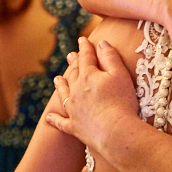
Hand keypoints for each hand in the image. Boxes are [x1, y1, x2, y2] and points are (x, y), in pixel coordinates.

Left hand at [47, 38, 138, 152]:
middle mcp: (76, 91)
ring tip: (57, 79)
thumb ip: (110, 57)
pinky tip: (49, 117)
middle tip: (70, 56)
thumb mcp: (120, 74)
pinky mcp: (74, 126)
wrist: (114, 132)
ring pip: (63, 94)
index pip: (86, 57)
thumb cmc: (122, 101)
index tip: (83, 39)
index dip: (85, 47)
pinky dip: (54, 119)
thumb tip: (101, 43)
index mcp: (88, 76)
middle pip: (73, 73)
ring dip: (60, 86)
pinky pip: (61, 122)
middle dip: (73, 63)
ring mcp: (73, 109)